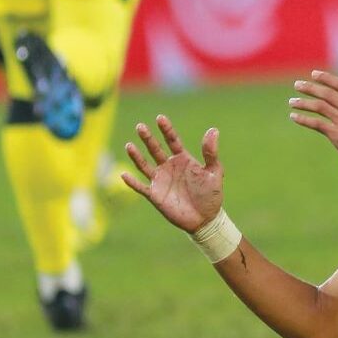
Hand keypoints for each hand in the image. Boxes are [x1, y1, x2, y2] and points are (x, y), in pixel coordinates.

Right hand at [121, 115, 223, 232]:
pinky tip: (124, 174)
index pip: (172, 140)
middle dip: (148, 138)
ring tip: (129, 145)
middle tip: (140, 126)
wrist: (205, 219)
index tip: (160, 118)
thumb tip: (213, 130)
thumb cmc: (211, 195)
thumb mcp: (214, 172)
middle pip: (155, 149)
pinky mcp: (155, 195)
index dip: (166, 129)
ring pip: (144, 165)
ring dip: (136, 156)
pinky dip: (132, 182)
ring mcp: (160, 180)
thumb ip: (211, 153)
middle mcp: (169, 167)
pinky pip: (141, 187)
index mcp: (183, 159)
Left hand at [289, 70, 337, 177]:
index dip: (326, 78)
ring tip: (292, 101)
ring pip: (319, 107)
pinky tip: (294, 117)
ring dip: (303, 103)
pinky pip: (317, 124)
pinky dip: (304, 119)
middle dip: (310, 87)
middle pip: (327, 93)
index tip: (314, 74)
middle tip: (297, 85)